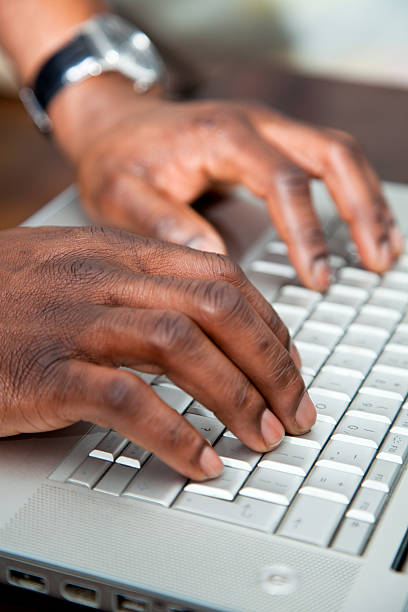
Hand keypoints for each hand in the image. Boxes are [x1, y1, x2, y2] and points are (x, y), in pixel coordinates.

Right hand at [0, 226, 314, 478]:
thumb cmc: (5, 295)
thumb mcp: (77, 270)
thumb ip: (137, 284)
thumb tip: (202, 317)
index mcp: (117, 251)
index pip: (219, 276)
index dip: (268, 323)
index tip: (288, 362)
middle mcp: (103, 279)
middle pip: (216, 308)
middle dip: (270, 362)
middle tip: (293, 407)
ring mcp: (74, 321)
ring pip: (183, 348)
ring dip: (236, 397)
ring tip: (261, 436)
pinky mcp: (45, 370)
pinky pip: (128, 401)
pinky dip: (175, 434)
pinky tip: (200, 460)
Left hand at [50, 74, 403, 292]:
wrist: (113, 125)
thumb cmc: (116, 159)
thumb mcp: (120, 196)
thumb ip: (163, 224)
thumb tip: (214, 259)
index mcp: (221, 137)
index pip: (284, 182)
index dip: (308, 233)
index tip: (318, 278)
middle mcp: (253, 125)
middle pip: (332, 155)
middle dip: (362, 209)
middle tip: (379, 261)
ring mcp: (266, 130)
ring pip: (337, 153)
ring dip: (366, 199)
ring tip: (384, 249)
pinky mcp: (268, 144)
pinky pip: (323, 161)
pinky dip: (350, 191)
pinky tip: (360, 224)